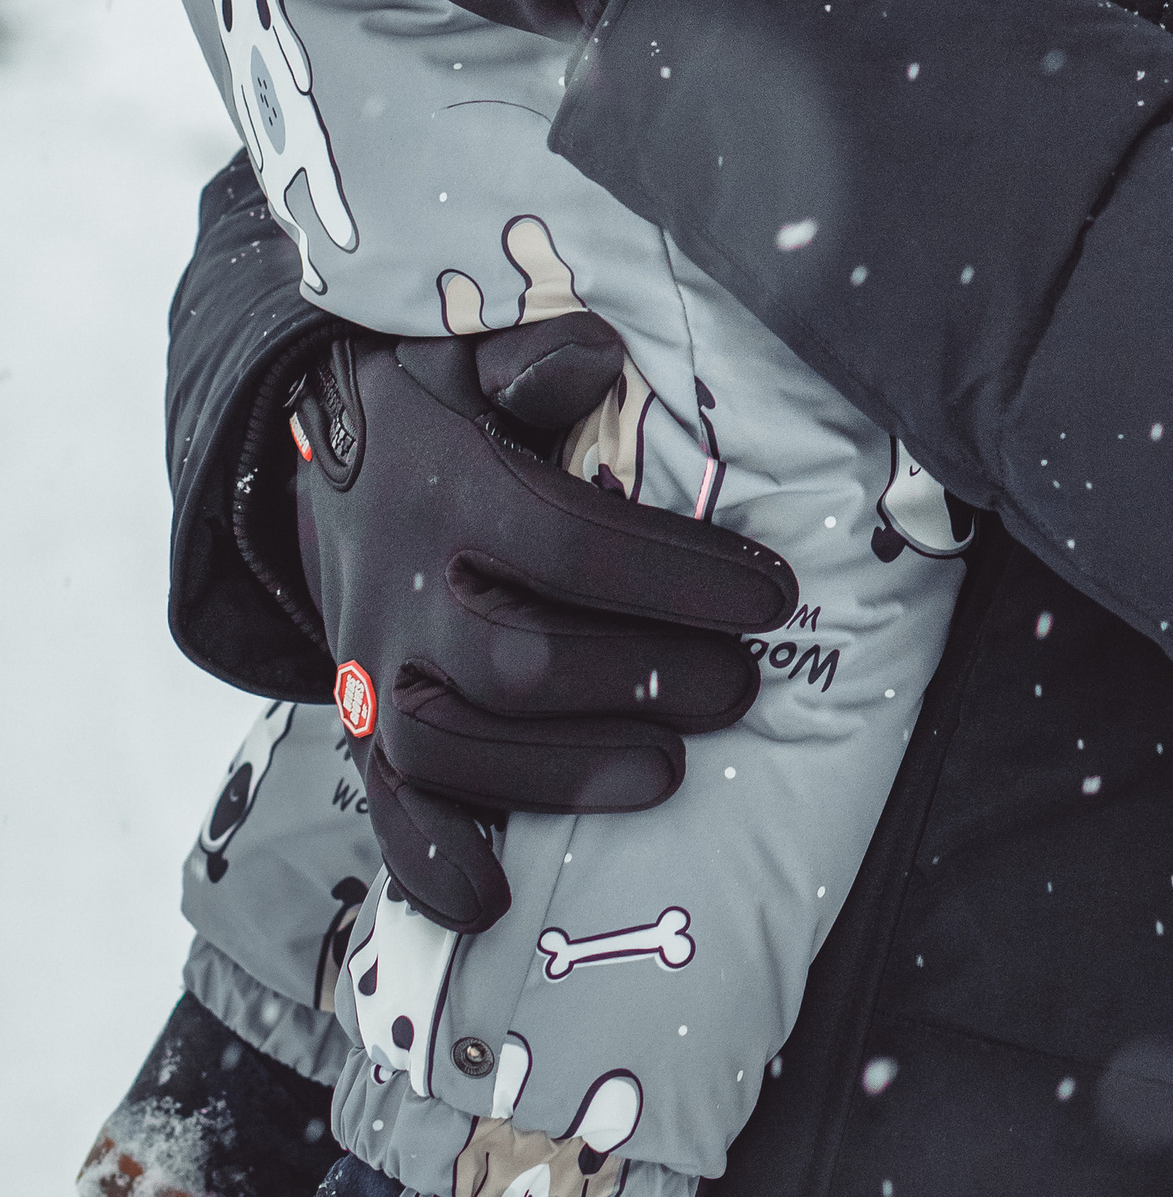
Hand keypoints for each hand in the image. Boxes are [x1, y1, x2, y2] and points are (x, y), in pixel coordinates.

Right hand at [291, 318, 794, 931]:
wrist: (317, 450)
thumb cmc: (439, 400)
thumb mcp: (474, 350)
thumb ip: (535, 357)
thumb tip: (592, 358)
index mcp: (446, 490)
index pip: (570, 545)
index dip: (679, 576)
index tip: (774, 597)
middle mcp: (401, 590)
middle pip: (520, 663)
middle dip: (642, 683)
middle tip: (744, 687)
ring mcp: (373, 671)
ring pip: (457, 751)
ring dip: (567, 775)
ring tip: (673, 774)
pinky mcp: (358, 727)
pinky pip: (384, 812)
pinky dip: (431, 865)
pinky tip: (493, 903)